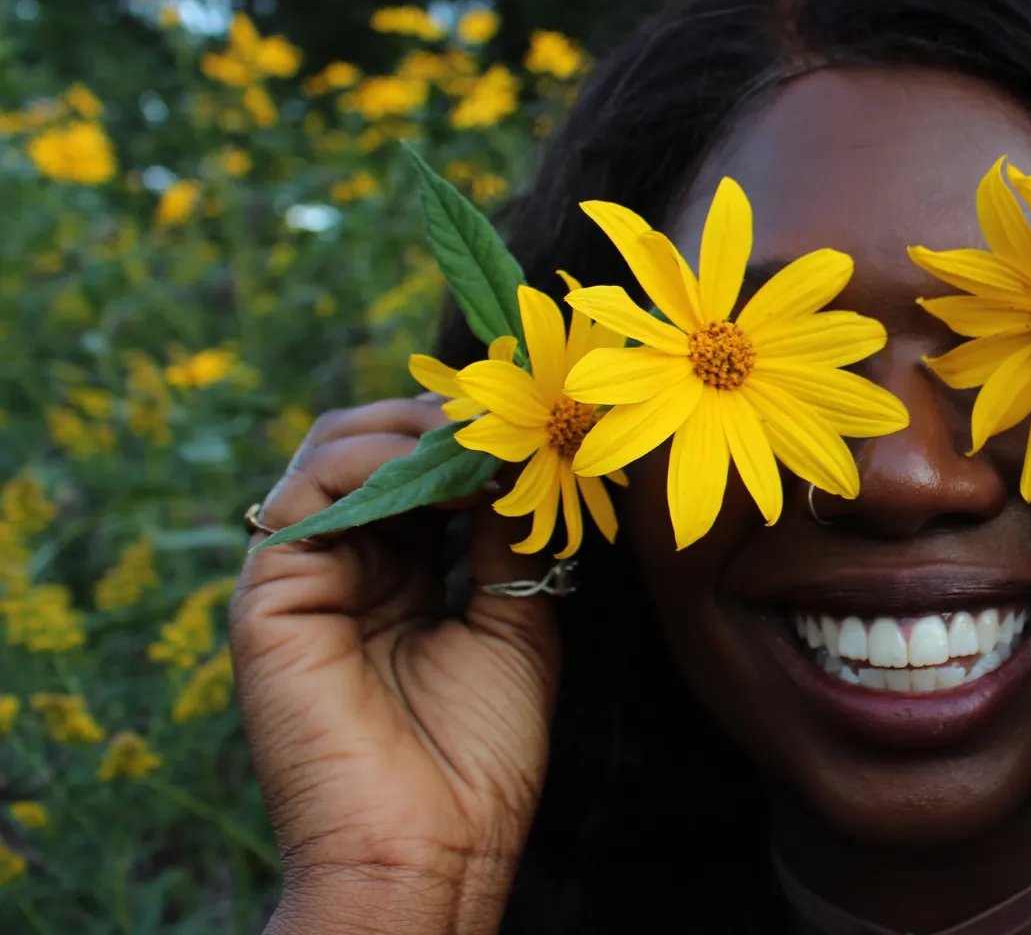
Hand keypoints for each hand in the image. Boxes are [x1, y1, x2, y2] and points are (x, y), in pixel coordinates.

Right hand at [231, 397, 560, 934]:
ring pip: (334, 453)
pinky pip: (304, 496)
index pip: (421, 473)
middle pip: (374, 449)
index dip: (472, 437)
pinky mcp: (268, 596)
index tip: (536, 413)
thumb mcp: (515, 622)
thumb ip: (504, 534)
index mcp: (400, 578)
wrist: (431, 848)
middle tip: (511, 408)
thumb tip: (519, 454)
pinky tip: (441, 472)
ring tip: (482, 438)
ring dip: (413, 431)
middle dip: (443, 419)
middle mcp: (347, 569)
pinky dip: (372, 463)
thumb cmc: (477, 757)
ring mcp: (304, 578)